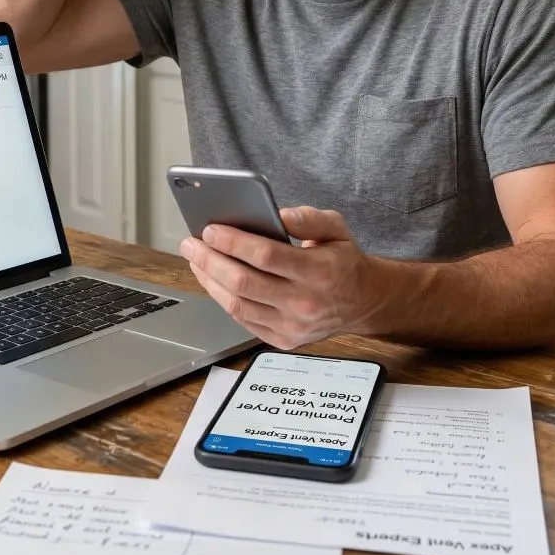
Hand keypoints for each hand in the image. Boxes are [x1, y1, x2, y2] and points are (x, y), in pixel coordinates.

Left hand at [179, 206, 376, 348]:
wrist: (363, 302)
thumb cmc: (343, 261)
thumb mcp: (336, 228)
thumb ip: (308, 218)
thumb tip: (278, 214)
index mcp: (318, 272)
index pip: (265, 255)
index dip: (232, 242)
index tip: (210, 229)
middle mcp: (304, 303)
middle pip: (243, 282)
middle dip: (209, 260)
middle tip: (191, 243)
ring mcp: (292, 326)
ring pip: (237, 304)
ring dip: (209, 280)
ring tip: (196, 259)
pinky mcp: (283, 340)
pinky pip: (243, 319)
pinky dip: (221, 298)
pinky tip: (212, 279)